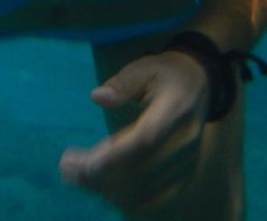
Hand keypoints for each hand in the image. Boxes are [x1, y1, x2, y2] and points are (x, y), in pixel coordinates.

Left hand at [59, 51, 209, 213]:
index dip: (117, 155)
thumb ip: (123, 82)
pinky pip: (156, 197)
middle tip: (66, 169)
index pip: (146, 139)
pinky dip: (128, 199)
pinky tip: (101, 191)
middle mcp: (184, 141)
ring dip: (108, 188)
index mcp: (174, 110)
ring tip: (75, 178)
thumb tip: (97, 97)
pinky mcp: (184, 174)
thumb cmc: (165, 74)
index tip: (86, 163)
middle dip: (101, 175)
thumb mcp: (145, 67)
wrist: (201, 85)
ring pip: (146, 187)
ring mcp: (186, 161)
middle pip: (142, 168)